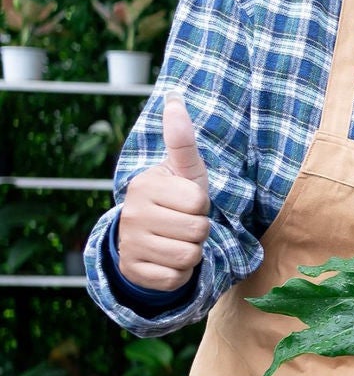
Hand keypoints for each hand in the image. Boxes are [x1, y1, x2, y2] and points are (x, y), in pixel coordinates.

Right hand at [117, 95, 210, 291]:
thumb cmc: (175, 200)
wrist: (146, 239)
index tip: (187, 204)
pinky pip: (176, 278)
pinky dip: (180, 274)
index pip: (199, 202)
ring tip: (177, 241)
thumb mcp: (184, 171)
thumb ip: (182, 140)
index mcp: (144, 185)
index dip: (201, 206)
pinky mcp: (133, 271)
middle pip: (198, 231)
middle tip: (182, 224)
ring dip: (192, 253)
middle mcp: (131, 213)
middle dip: (199, 231)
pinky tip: (167, 261)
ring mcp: (129, 243)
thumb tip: (174, 97)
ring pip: (189, 256)